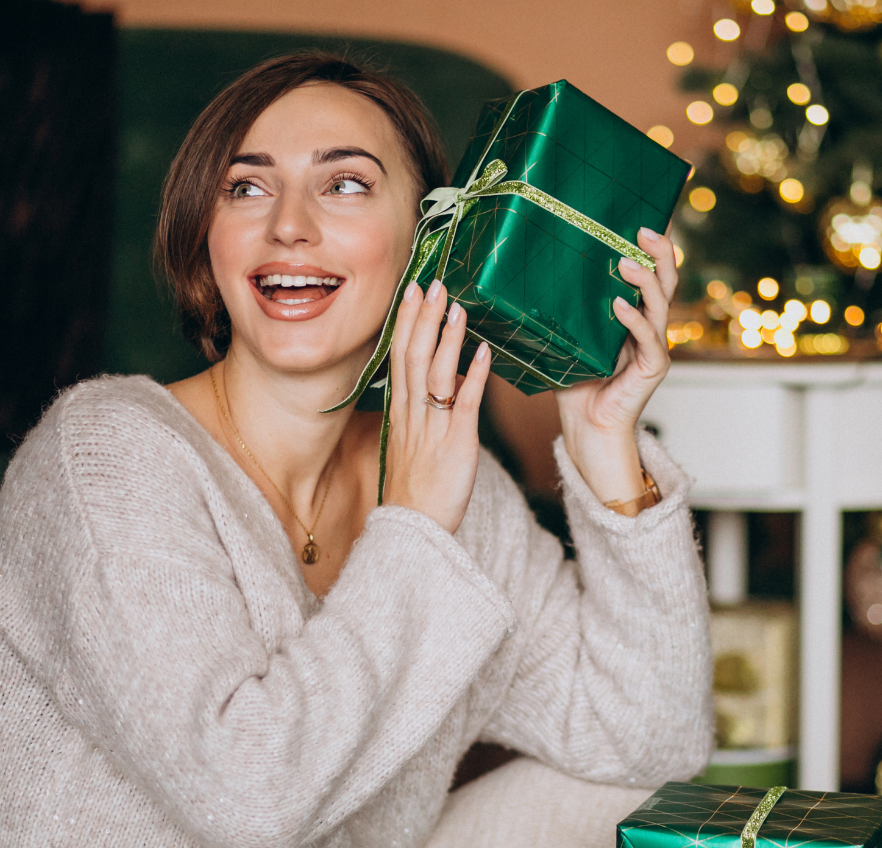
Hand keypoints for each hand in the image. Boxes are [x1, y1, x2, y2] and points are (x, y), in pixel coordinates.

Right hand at [383, 280, 491, 532]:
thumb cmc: (415, 490)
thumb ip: (423, 411)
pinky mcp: (457, 442)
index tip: (412, 291)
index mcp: (401, 412)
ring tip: (456, 306)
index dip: (406, 322)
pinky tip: (482, 351)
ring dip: (446, 338)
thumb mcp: (412, 443)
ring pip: (435, 373)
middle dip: (423, 318)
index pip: (399, 356)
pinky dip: (473, 376)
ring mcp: (433, 426)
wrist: (413, 529)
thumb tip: (443, 382)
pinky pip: (465, 403)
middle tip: (433, 283)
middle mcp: (413, 413)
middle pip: (413, 356)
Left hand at [555, 226, 677, 502]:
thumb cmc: (575, 381)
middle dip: (659, 252)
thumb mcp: (566, 334)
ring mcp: (654, 344)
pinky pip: (648, 338)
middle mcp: (649, 323)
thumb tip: (524, 271)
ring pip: (660, 303)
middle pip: (666, 278)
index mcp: (632, 312)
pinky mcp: (653, 367)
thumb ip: (559, 307)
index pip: (649, 270)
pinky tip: (619, 306)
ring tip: (626, 262)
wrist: (587, 427)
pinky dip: (634, 320)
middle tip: (643, 230)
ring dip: (646, 280)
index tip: (641, 216)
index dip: (651, 245)